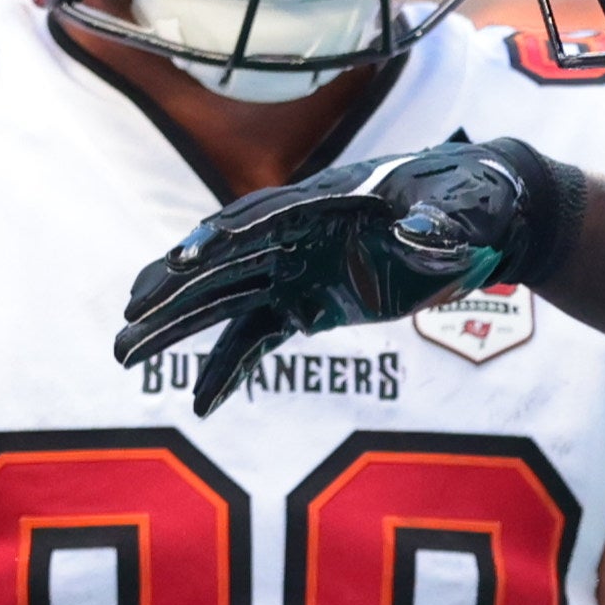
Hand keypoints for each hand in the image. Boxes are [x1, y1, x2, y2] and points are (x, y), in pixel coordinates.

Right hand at [113, 137, 571, 411]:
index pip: (262, 219)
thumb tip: (421, 232)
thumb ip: (437, 222)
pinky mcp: (305, 306)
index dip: (223, 238)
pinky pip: (256, 339)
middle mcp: (296, 236)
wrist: (480, 218)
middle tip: (127, 319)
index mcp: (325, 201)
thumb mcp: (462, 209)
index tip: (185, 260)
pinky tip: (201, 403)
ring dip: (176, 326)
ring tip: (125, 353)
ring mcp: (295, 272)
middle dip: (174, 291)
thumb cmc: (469, 200)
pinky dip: (228, 369)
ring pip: (224, 301)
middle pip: (223, 263)